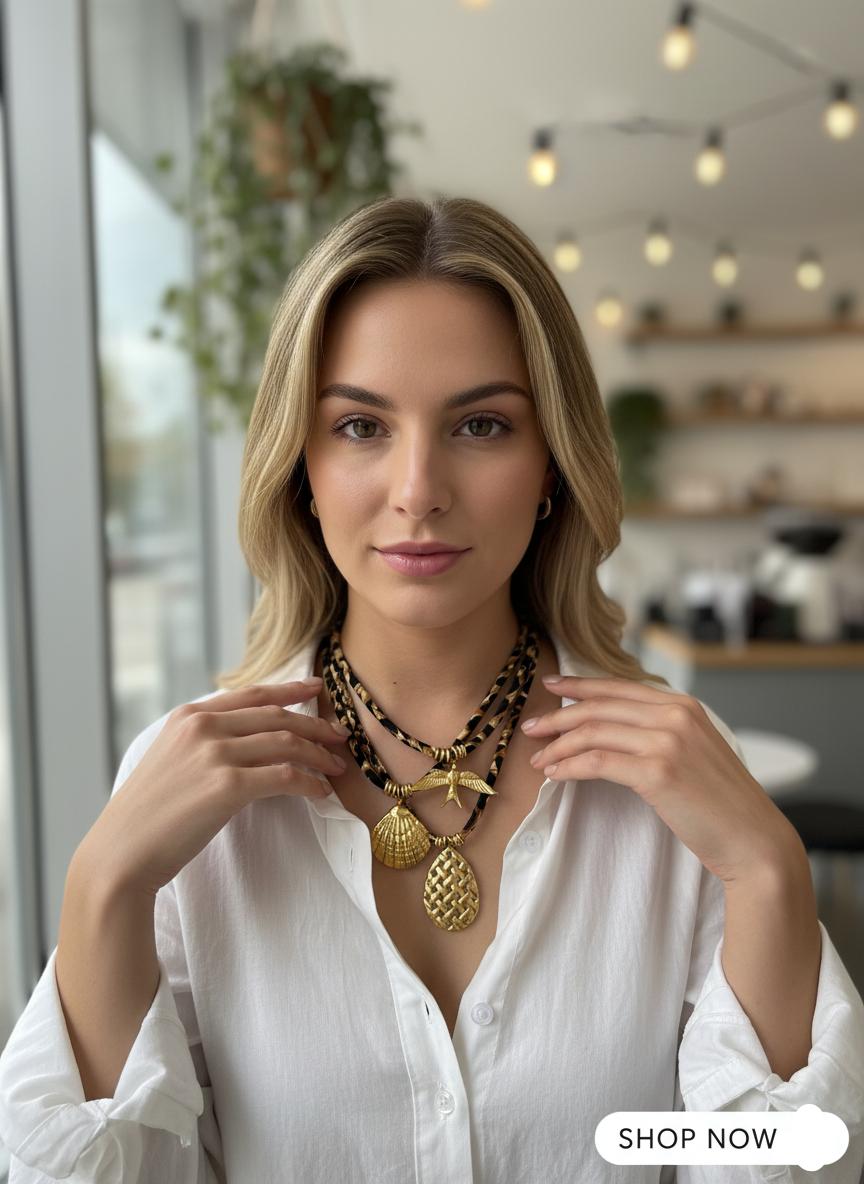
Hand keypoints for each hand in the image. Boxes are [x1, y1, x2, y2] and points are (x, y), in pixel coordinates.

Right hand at [74, 679, 348, 898]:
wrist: (121, 853)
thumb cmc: (146, 817)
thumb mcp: (170, 761)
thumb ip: (203, 743)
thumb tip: (248, 742)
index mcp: (188, 716)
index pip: (251, 694)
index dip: (289, 690)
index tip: (315, 689)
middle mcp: (202, 726)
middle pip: (276, 716)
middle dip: (315, 726)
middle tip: (341, 737)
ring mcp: (215, 753)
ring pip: (286, 743)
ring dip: (318, 755)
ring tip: (337, 767)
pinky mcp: (227, 785)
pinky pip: (285, 776)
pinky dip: (309, 782)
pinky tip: (320, 791)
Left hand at [521, 676, 801, 884]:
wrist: (754, 840)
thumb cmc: (723, 805)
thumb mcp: (696, 753)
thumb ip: (664, 733)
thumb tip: (618, 730)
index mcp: (685, 706)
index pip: (619, 687)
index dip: (580, 686)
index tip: (551, 687)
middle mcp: (676, 715)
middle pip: (600, 707)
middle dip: (558, 717)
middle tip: (530, 728)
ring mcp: (668, 741)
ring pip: (594, 732)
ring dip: (558, 746)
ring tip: (537, 760)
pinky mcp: (658, 772)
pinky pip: (597, 761)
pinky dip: (569, 767)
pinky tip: (555, 775)